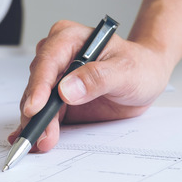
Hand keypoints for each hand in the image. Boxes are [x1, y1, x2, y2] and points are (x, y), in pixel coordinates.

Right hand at [8, 20, 172, 151]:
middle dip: (37, 112)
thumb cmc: (139, 66)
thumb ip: (97, 78)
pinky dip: (40, 128)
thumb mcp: (126, 70)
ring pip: (37, 103)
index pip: (48, 61)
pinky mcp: (57, 99)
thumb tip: (67, 90)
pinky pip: (44, 115)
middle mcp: (58, 58)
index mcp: (70, 39)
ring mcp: (56, 80)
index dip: (38, 86)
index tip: (34, 108)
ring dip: (37, 124)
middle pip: (38, 86)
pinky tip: (36, 140)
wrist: (146, 76)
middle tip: (42, 135)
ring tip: (42, 142)